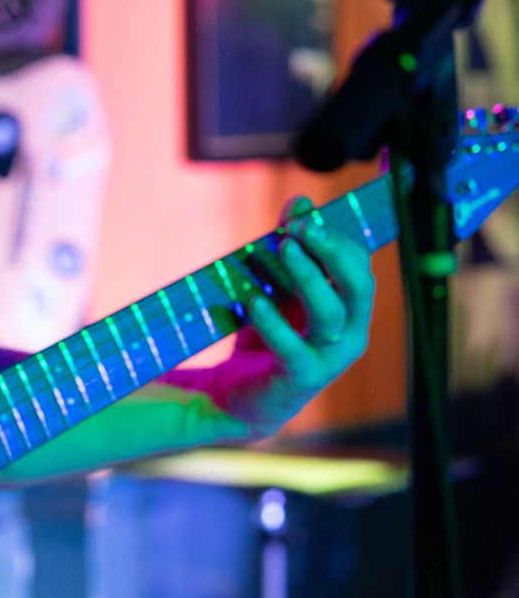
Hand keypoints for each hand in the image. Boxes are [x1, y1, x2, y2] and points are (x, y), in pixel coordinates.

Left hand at [200, 197, 374, 439]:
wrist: (238, 395)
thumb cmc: (265, 336)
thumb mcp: (277, 286)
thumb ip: (290, 246)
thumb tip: (301, 201)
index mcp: (350, 309)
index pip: (359, 266)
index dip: (336, 238)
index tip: (302, 215)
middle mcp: (350, 333)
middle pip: (358, 286)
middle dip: (333, 252)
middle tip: (301, 228)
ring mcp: (329, 359)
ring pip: (331, 313)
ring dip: (307, 277)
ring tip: (282, 248)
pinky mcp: (301, 379)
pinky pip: (294, 348)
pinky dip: (274, 322)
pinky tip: (254, 302)